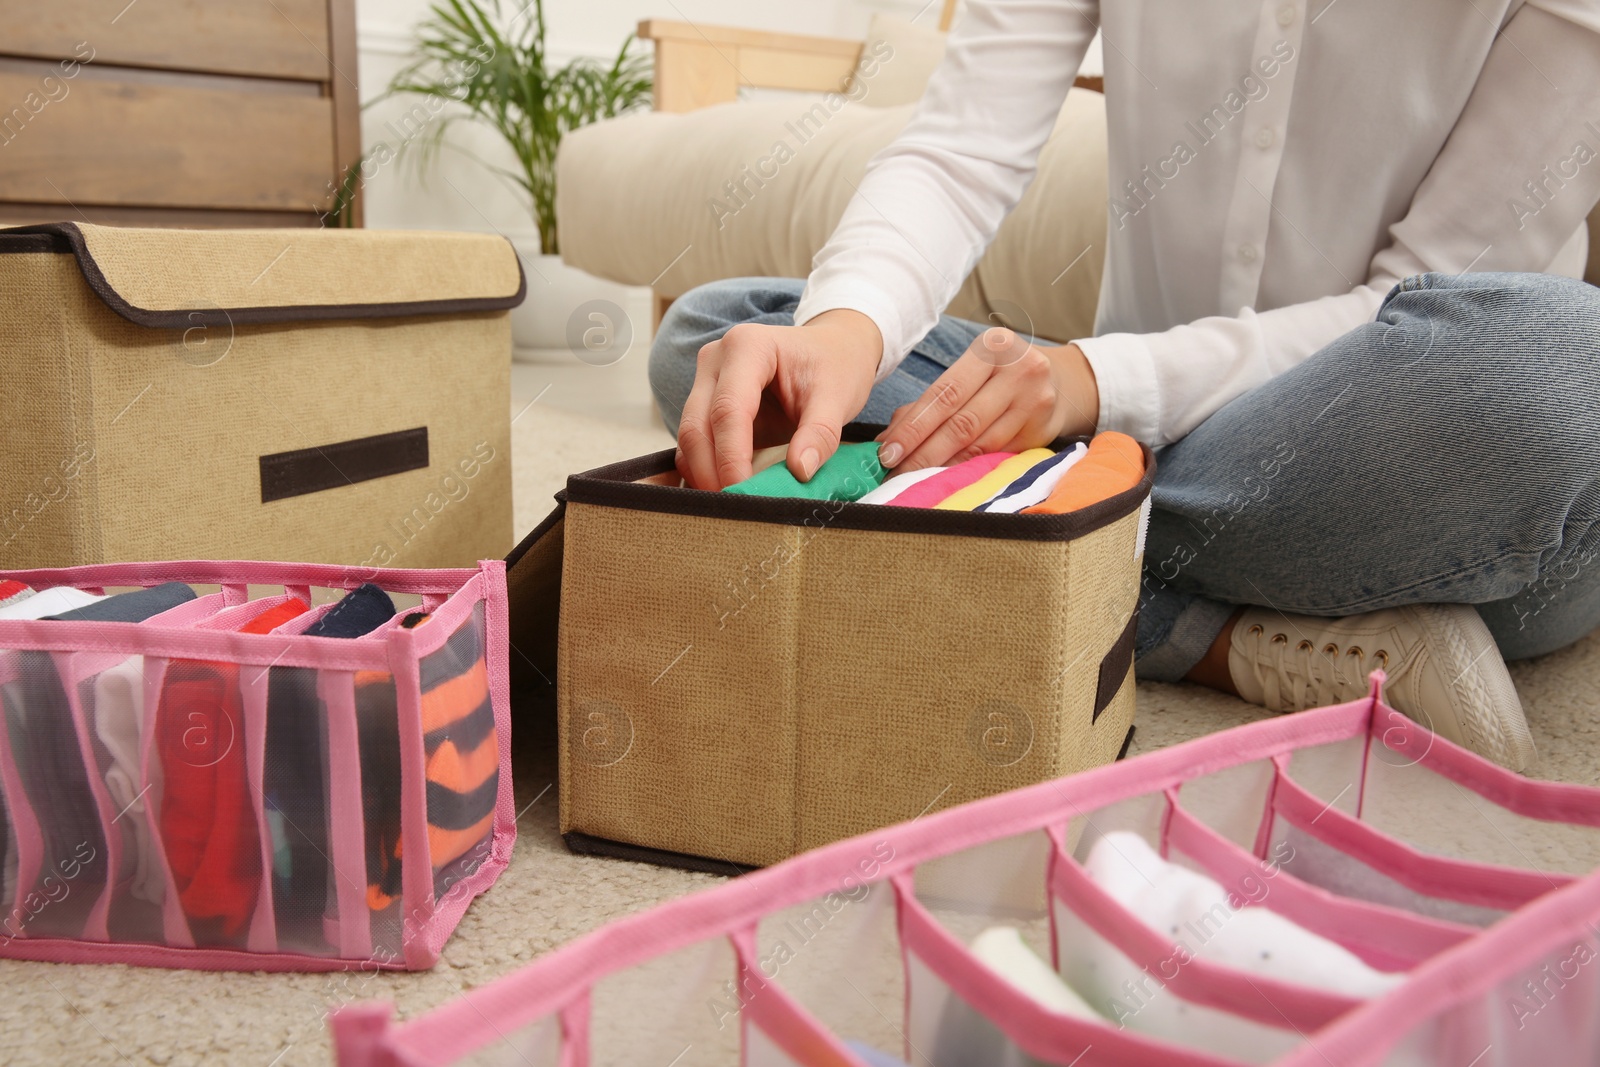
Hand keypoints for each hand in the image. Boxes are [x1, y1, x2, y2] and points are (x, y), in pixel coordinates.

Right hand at [676, 309, 881, 489]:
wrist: (832, 349)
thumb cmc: (833, 365)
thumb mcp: (837, 397)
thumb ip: (821, 433)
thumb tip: (800, 471)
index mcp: (748, 347)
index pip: (727, 409)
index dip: (731, 456)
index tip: (744, 490)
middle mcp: (716, 360)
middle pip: (697, 425)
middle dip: (711, 471)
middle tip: (734, 508)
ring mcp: (706, 381)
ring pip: (689, 436)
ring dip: (704, 473)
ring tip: (731, 503)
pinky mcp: (707, 403)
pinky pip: (696, 441)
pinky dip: (705, 468)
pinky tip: (725, 489)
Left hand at [874, 328, 1098, 471]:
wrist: (1060, 381)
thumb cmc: (1000, 376)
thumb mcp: (970, 373)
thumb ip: (930, 402)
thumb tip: (887, 439)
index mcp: (993, 347)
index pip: (945, 394)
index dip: (913, 426)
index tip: (887, 451)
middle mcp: (1019, 371)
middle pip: (961, 422)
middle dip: (923, 451)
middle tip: (895, 472)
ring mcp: (1035, 402)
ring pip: (979, 445)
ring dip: (941, 465)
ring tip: (913, 478)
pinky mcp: (1041, 432)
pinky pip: (995, 457)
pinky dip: (966, 470)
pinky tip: (945, 478)